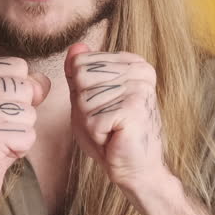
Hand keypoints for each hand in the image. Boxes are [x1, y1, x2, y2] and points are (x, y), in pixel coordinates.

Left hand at [65, 43, 166, 190]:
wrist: (136, 168)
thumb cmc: (112, 135)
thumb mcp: (88, 99)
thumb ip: (80, 72)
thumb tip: (76, 47)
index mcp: (131, 63)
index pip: (81, 62)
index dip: (81, 92)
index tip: (102, 107)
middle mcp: (139, 70)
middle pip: (81, 77)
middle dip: (84, 106)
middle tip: (106, 121)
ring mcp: (139, 88)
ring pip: (84, 99)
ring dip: (90, 122)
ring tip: (111, 129)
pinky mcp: (134, 109)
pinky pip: (92, 120)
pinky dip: (97, 135)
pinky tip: (114, 138)